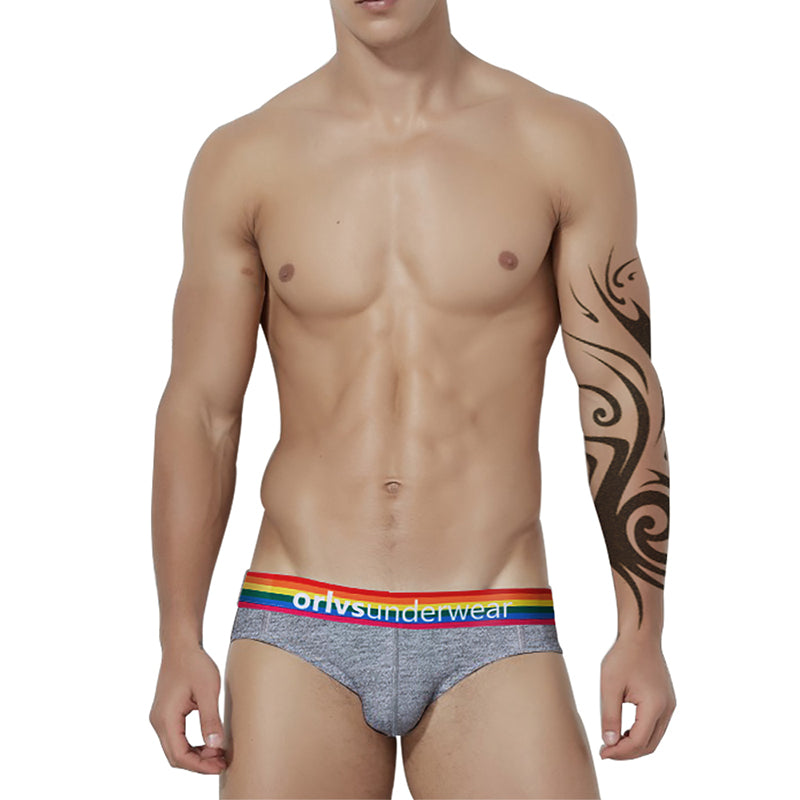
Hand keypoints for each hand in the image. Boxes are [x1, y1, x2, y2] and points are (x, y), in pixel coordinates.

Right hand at [149, 645, 227, 773]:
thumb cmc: (194, 664)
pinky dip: (192, 745)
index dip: (200, 765)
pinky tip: (209, 742)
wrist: (181, 646)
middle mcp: (158, 721)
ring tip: (219, 753)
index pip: (179, 755)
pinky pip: (177, 738)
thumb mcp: (208, 690)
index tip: (220, 765)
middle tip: (223, 761)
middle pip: (175, 756)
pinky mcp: (166, 714)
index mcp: (166, 718)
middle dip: (199, 763)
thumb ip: (210, 719)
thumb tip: (216, 746)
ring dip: (196, 755)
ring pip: (175, 749)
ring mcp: (160, 718)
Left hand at [598, 635, 675, 759]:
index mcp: (655, 705)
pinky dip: (641, 733)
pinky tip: (623, 731)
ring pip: (654, 738)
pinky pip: (656, 726)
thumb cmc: (623, 656)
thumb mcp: (610, 685)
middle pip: (650, 744)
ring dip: (634, 744)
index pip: (639, 741)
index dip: (620, 752)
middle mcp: (667, 708)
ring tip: (612, 743)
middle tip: (606, 752)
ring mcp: (669, 705)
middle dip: (627, 753)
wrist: (640, 636)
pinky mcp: (666, 701)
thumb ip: (609, 715)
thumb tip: (610, 743)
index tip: (602, 753)